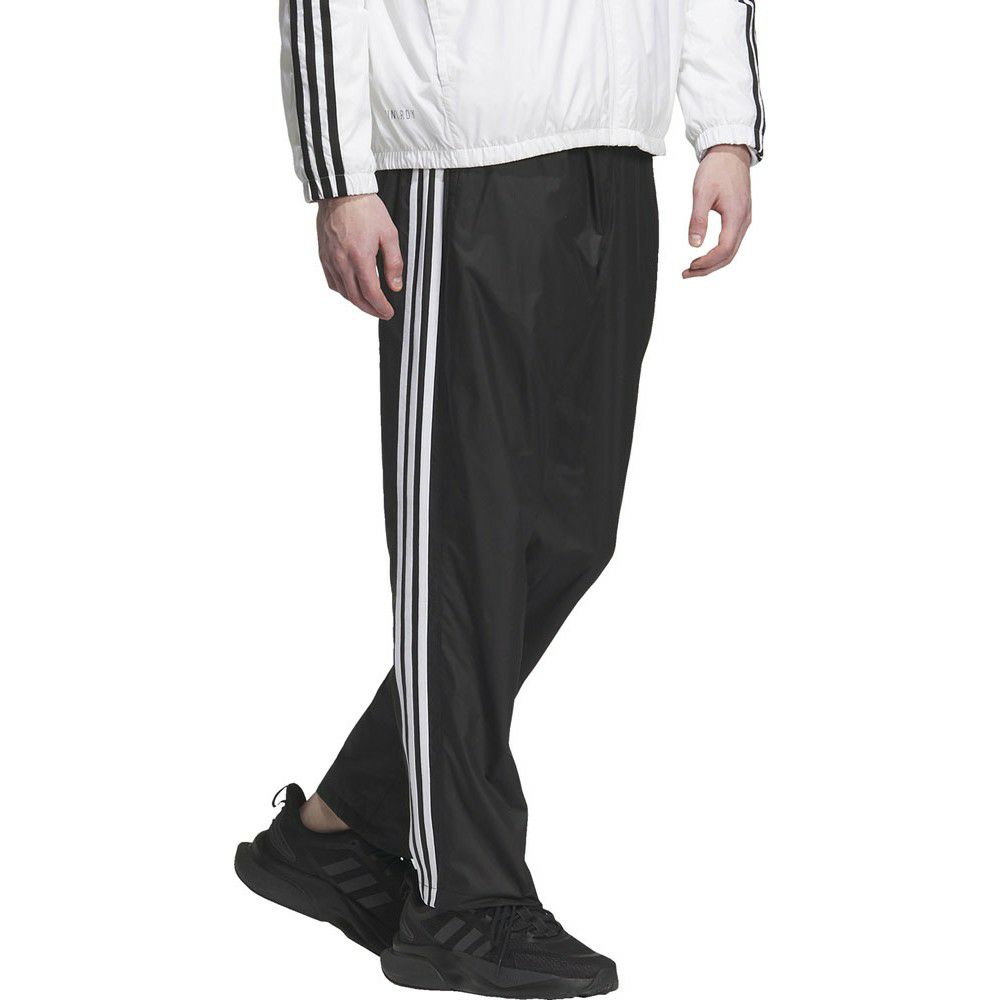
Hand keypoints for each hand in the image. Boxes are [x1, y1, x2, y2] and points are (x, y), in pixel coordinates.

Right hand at [317, 194, 403, 319]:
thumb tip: (395, 286)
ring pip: (343, 292)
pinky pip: (332, 281)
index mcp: (360, 258)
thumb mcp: (389, 234)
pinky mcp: (323, 255)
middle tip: (381, 312)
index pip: (371, 293)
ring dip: (356, 302)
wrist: (341, 192)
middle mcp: (342, 262)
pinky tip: (351, 290)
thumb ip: (393, 263)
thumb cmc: (366, 209)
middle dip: (370, 309)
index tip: (388, 312)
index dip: (381, 307)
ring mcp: (330, 260)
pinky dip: (343, 291)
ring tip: (368, 304)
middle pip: (356, 297)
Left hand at [684, 144, 752, 278]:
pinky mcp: (741, 216)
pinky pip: (732, 241)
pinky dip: (719, 252)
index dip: (706, 263)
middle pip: (728, 255)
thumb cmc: (716, 169)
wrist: (730, 151)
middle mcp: (744, 220)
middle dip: (708, 268)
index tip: (689, 267)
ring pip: (731, 251)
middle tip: (687, 273)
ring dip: (713, 262)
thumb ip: (698, 220)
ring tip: (693, 267)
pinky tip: (705, 254)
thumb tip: (694, 245)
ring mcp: (744, 219)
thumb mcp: (702, 193)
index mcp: (736, 216)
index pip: (724, 250)